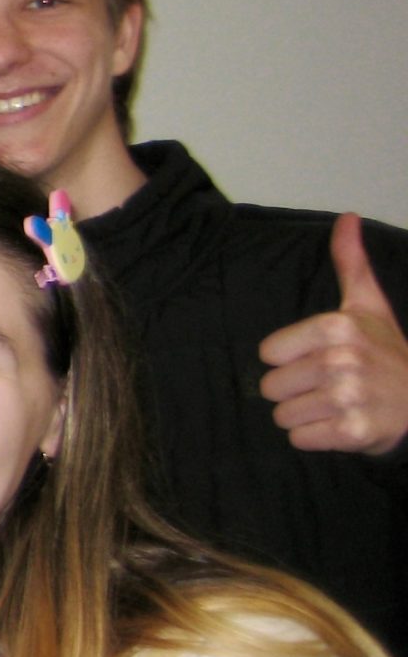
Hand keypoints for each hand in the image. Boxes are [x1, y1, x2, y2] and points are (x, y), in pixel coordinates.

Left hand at [260, 215, 407, 455]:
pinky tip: (340, 424)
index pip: (268, 353)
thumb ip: (350, 262)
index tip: (320, 357)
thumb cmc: (387, 350)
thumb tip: (346, 217)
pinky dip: (316, 437)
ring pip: (283, 415)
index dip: (289, 359)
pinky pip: (300, 439)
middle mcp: (341, 360)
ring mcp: (348, 397)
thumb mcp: (368, 304)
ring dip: (304, 414)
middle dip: (295, 390)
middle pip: (271, 386)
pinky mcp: (352, 432)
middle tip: (329, 384)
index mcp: (337, 327)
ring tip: (335, 404)